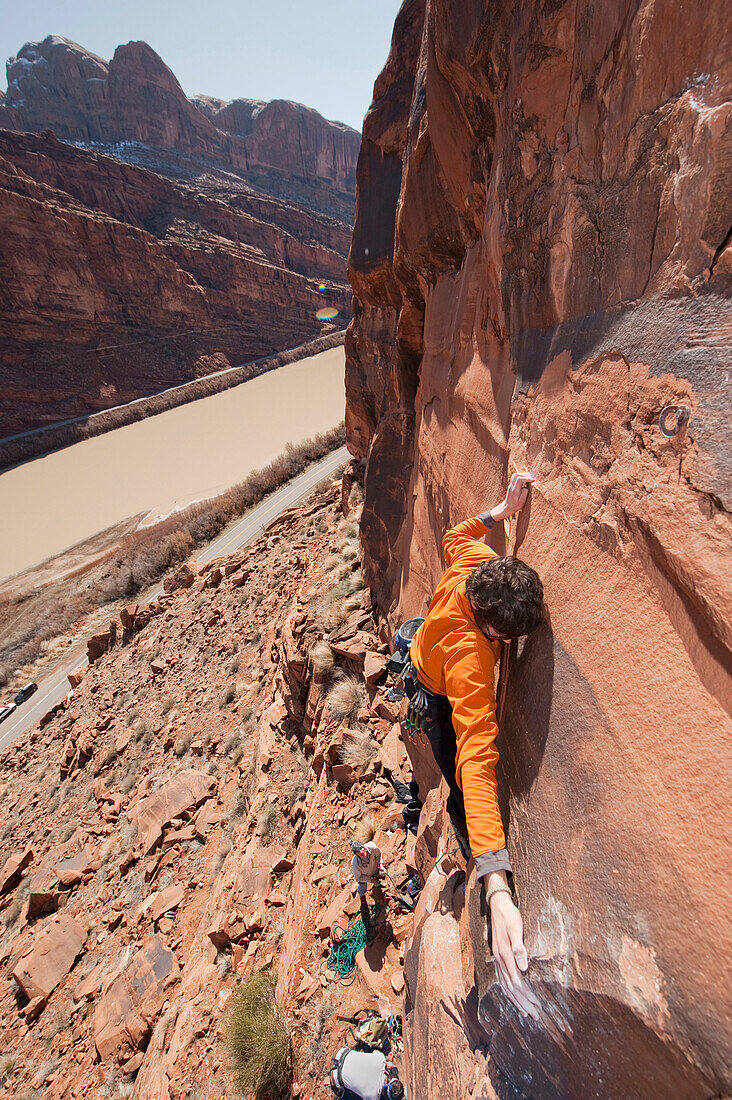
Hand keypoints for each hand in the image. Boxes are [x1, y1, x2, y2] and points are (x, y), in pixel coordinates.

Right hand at [489, 889, 540, 1018]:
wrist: (498, 905)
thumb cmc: (510, 916)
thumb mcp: (516, 928)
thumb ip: (519, 948)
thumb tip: (524, 968)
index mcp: (505, 955)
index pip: (516, 982)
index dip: (527, 996)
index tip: (538, 1007)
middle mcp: (499, 960)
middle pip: (511, 988)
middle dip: (523, 1003)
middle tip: (535, 1016)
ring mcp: (497, 959)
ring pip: (505, 986)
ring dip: (516, 1000)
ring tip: (526, 1012)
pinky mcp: (498, 957)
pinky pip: (501, 980)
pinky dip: (508, 991)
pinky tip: (512, 996)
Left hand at [491, 472, 533, 521]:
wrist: (507, 507)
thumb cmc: (515, 505)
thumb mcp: (521, 502)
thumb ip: (524, 494)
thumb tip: (526, 487)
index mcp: (515, 490)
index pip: (519, 479)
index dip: (527, 478)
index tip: (533, 480)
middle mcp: (512, 486)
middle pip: (516, 475)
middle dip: (525, 475)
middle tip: (532, 478)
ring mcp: (510, 485)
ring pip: (515, 475)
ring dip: (523, 474)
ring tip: (530, 477)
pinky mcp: (511, 485)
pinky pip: (515, 477)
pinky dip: (521, 476)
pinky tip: (526, 479)